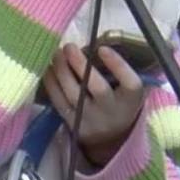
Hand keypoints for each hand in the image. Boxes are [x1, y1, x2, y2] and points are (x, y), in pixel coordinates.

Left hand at [44, 44, 146, 168]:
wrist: (110, 136)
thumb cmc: (119, 100)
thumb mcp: (127, 88)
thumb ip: (118, 69)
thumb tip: (94, 43)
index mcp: (131, 99)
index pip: (129, 82)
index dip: (117, 65)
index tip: (102, 48)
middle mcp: (112, 110)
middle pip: (97, 88)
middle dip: (81, 64)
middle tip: (69, 46)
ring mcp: (92, 119)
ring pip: (74, 95)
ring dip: (62, 71)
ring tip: (56, 54)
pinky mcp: (74, 124)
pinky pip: (60, 103)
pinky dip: (52, 84)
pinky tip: (48, 69)